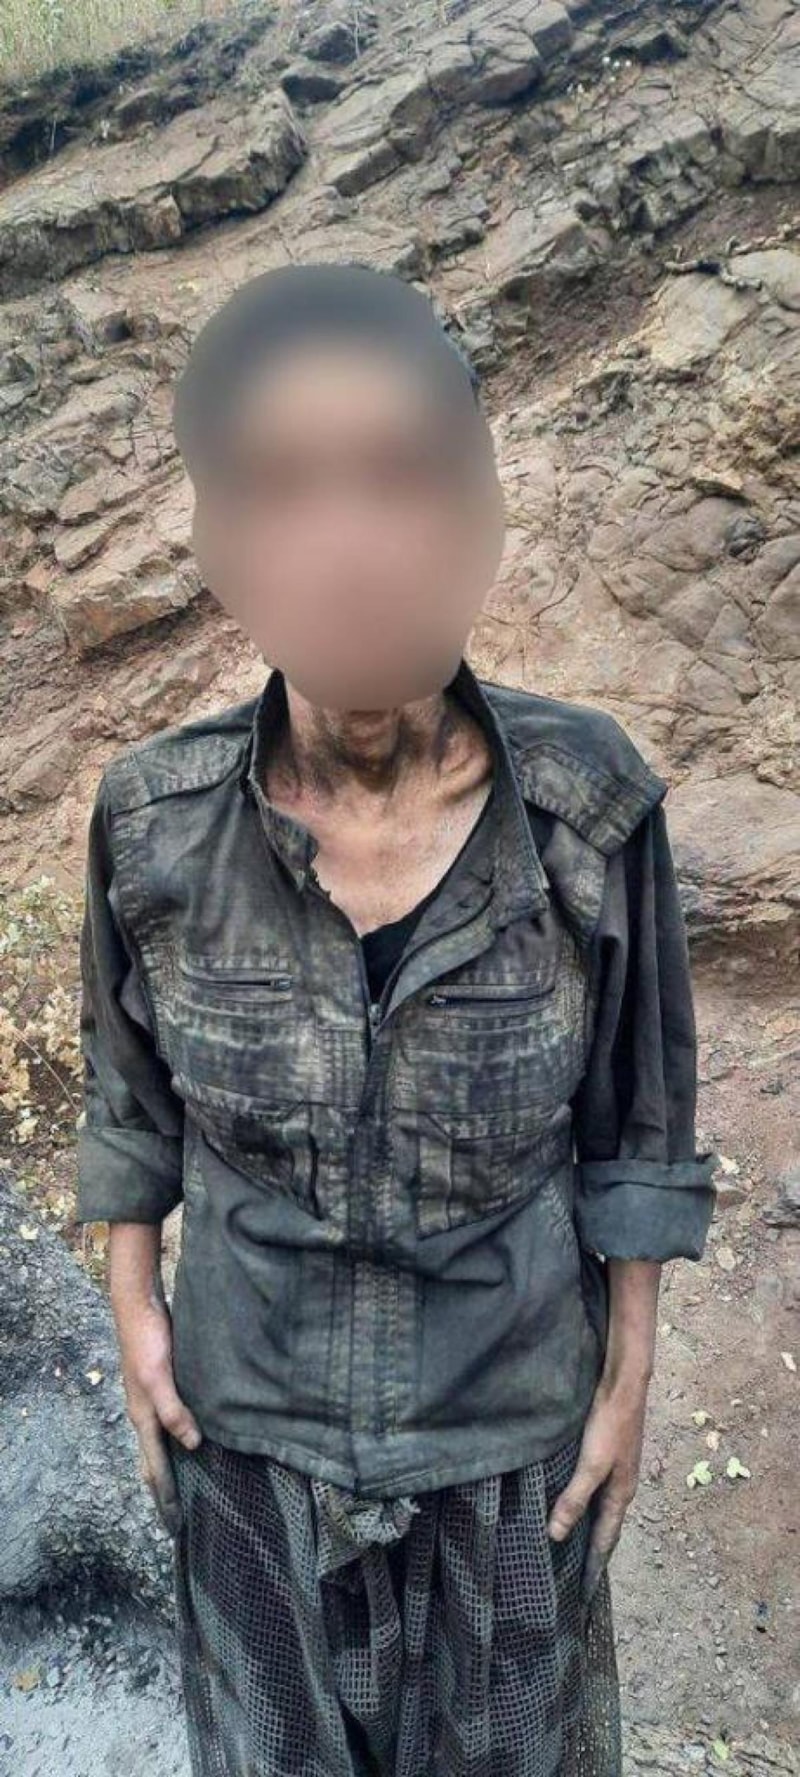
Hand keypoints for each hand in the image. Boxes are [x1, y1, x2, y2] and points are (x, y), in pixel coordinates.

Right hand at [116, 1297, 201, 1536]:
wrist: (139, 1305)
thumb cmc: (147, 1341)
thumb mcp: (158, 1377)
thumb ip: (173, 1411)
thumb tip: (193, 1445)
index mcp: (142, 1418)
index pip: (154, 1469)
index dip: (165, 1498)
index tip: (176, 1528)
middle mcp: (146, 1414)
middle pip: (156, 1462)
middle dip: (167, 1491)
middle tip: (182, 1520)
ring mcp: (154, 1400)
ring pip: (164, 1443)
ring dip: (175, 1467)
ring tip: (193, 1487)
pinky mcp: (164, 1385)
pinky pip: (173, 1421)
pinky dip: (181, 1439)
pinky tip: (197, 1439)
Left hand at [546, 1371, 648, 1603]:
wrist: (624, 1385)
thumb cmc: (610, 1425)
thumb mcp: (591, 1465)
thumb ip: (575, 1499)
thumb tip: (556, 1536)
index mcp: (621, 1495)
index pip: (606, 1541)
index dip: (595, 1566)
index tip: (585, 1594)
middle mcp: (621, 1487)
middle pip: (605, 1527)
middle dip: (592, 1552)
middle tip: (574, 1577)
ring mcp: (615, 1471)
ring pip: (599, 1508)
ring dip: (587, 1528)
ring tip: (569, 1546)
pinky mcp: (607, 1456)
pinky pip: (594, 1490)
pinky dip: (583, 1504)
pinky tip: (569, 1502)